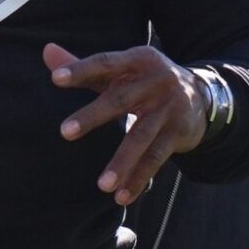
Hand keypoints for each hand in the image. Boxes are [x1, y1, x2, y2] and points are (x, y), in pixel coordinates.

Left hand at [45, 43, 209, 204]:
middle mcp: (156, 81)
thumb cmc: (146, 81)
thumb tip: (46, 51)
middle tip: (64, 132)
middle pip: (121, 99)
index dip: (82, 69)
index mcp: (138, 60)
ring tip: (101, 185)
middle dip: (92, 116)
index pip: (106, 62)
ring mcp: (170, 108)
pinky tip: (122, 196)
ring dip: (122, 162)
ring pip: (141, 136)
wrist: (201, 95)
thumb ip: (85, 68)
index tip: (55, 80)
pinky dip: (139, 178)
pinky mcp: (178, 132)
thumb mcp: (122, 70)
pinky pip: (156, 158)